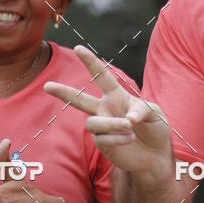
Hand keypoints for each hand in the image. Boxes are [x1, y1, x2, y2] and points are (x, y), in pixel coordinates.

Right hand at [44, 45, 171, 174]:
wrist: (156, 154)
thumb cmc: (154, 128)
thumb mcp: (154, 113)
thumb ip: (142, 110)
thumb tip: (128, 119)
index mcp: (116, 96)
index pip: (101, 76)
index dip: (90, 62)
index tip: (78, 49)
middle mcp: (105, 110)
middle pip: (79, 100)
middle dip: (63, 92)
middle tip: (47, 86)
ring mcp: (102, 128)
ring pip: (93, 123)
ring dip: (112, 124)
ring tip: (129, 127)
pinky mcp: (102, 144)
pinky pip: (102, 139)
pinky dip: (117, 138)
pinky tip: (130, 138)